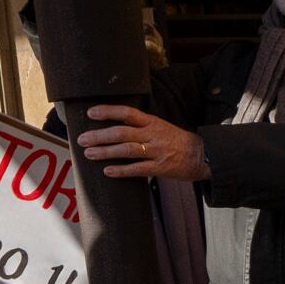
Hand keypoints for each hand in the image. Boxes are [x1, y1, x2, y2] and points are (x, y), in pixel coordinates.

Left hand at [78, 102, 206, 182]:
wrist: (202, 155)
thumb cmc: (179, 142)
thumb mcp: (161, 127)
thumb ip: (142, 127)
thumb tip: (118, 128)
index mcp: (152, 122)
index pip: (127, 112)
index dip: (108, 112)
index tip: (90, 113)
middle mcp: (152, 134)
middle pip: (121, 133)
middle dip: (99, 136)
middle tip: (81, 139)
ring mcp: (156, 151)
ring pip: (126, 150)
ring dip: (105, 152)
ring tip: (89, 154)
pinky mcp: (160, 168)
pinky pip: (137, 169)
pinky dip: (121, 171)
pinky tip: (108, 172)